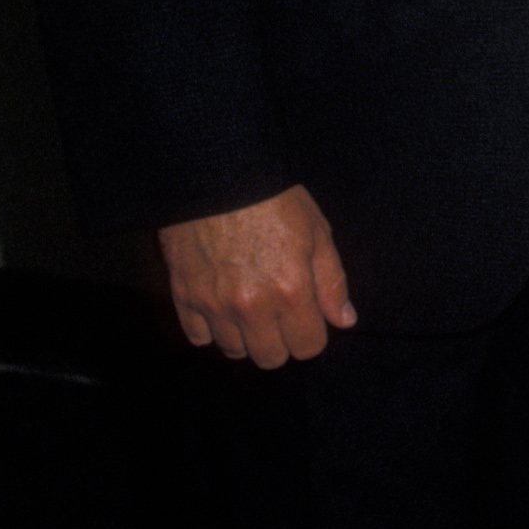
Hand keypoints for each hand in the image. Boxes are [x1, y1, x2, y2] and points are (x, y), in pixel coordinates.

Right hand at [158, 184, 356, 367]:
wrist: (217, 171)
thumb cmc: (272, 196)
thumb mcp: (316, 232)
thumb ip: (332, 282)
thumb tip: (344, 320)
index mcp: (290, 291)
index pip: (308, 347)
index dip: (312, 333)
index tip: (307, 317)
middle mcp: (251, 306)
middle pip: (270, 358)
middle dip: (281, 341)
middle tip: (280, 313)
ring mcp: (213, 303)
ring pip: (234, 350)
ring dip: (246, 336)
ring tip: (250, 306)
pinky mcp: (184, 295)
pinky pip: (198, 337)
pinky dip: (211, 328)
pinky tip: (222, 306)